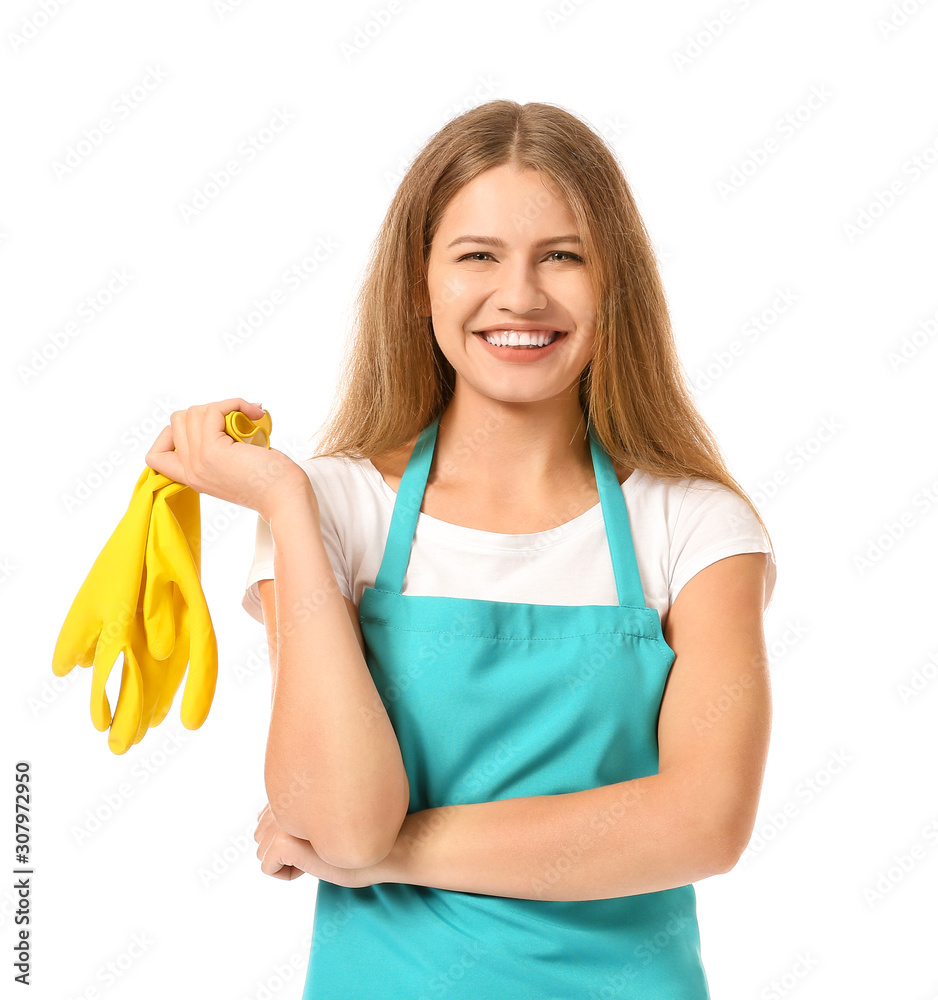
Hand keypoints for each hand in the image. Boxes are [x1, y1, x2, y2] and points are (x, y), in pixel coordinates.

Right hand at [144, 398, 308, 521]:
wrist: (286, 498)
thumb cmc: (271, 481)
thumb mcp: (234, 467)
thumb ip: (218, 450)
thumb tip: (220, 415)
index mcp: (193, 478)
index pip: (155, 455)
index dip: (172, 434)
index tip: (206, 430)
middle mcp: (190, 471)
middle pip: (177, 421)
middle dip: (207, 412)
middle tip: (236, 420)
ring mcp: (198, 461)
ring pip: (193, 412)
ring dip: (223, 406)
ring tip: (249, 416)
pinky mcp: (213, 451)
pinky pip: (214, 410)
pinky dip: (235, 403)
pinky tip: (255, 413)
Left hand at [253, 803, 391, 887]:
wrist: (389, 846)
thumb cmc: (363, 835)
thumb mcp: (327, 818)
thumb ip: (304, 809)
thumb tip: (269, 817)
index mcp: (299, 787)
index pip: (266, 813)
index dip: (288, 833)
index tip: (316, 838)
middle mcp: (289, 798)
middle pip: (260, 833)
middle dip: (282, 847)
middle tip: (317, 847)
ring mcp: (287, 818)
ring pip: (262, 850)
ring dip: (285, 860)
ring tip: (317, 853)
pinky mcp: (287, 841)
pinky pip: (268, 865)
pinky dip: (287, 874)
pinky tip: (311, 866)